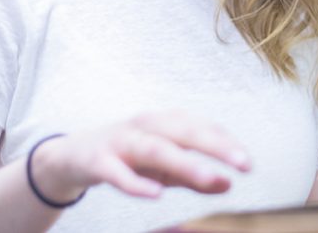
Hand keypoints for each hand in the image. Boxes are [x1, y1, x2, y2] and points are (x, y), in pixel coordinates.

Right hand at [30, 110, 250, 201]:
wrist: (69, 157)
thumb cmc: (128, 158)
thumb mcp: (164, 169)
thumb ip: (195, 177)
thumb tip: (229, 184)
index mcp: (166, 122)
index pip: (203, 128)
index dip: (227, 143)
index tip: (249, 163)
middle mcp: (147, 125)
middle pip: (186, 132)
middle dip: (217, 146)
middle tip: (244, 164)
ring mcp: (121, 141)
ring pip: (156, 150)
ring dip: (185, 163)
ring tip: (211, 177)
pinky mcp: (97, 161)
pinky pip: (117, 173)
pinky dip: (136, 183)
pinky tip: (156, 195)